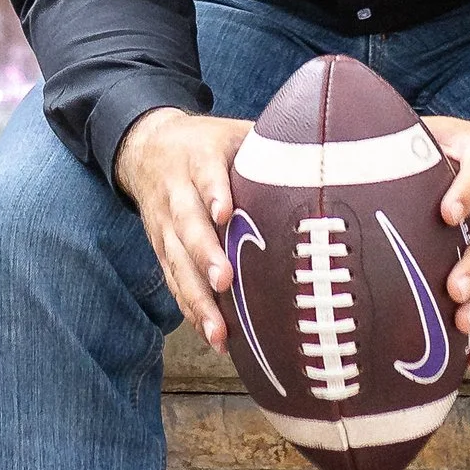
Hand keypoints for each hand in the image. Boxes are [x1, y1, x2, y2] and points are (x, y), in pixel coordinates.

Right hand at [114, 106, 251, 350]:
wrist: (146, 146)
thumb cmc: (207, 144)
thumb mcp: (234, 132)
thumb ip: (270, 144)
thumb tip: (324, 152)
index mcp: (199, 159)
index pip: (206, 174)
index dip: (214, 191)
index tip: (225, 212)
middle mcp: (177, 193)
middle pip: (188, 224)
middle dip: (205, 254)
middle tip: (224, 280)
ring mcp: (165, 225)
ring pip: (177, 262)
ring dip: (197, 297)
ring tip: (218, 330)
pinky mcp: (161, 249)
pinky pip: (174, 282)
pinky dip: (191, 310)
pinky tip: (211, 336)